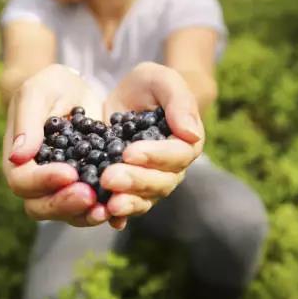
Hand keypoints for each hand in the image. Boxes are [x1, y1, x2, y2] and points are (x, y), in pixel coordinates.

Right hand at [2, 65, 110, 226]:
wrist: (76, 89)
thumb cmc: (50, 86)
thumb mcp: (37, 93)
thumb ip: (27, 122)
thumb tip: (18, 156)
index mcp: (18, 158)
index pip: (21, 180)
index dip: (43, 181)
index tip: (69, 172)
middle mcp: (35, 179)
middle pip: (39, 206)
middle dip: (64, 204)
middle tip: (89, 195)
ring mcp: (59, 188)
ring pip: (65, 214)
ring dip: (84, 214)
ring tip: (106, 208)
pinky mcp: (84, 188)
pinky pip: (89, 209)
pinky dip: (103, 211)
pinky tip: (118, 208)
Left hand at [101, 62, 204, 229]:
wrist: (127, 99)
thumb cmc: (149, 86)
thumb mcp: (161, 80)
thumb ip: (179, 100)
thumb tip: (191, 133)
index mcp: (186, 142)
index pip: (177, 154)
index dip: (155, 156)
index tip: (129, 152)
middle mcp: (172, 167)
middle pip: (160, 182)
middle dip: (135, 181)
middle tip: (109, 177)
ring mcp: (152, 181)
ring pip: (145, 198)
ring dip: (127, 202)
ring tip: (107, 203)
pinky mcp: (130, 189)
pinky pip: (128, 206)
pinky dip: (118, 215)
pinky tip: (106, 218)